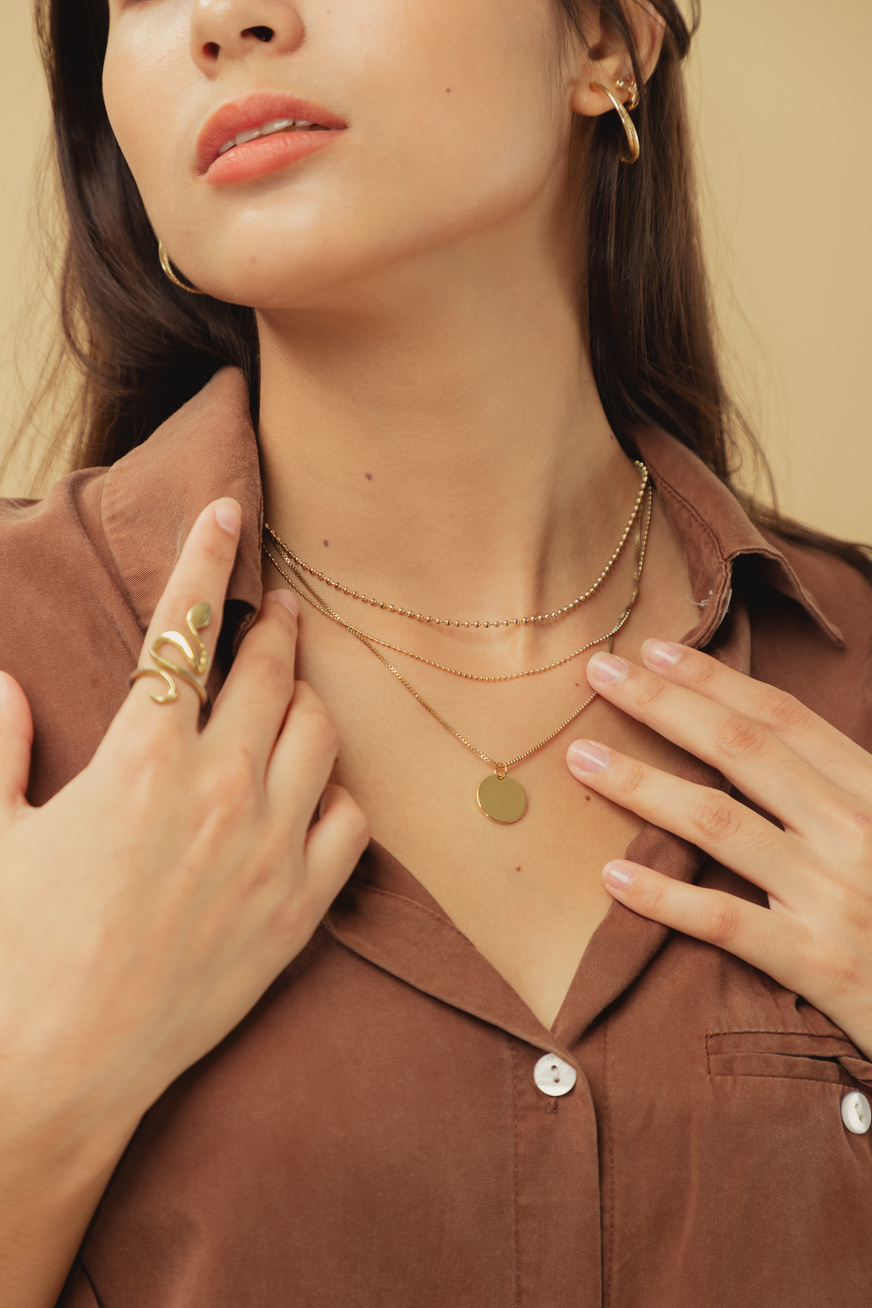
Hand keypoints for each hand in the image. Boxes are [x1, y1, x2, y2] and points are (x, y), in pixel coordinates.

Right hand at [0, 497, 369, 1163]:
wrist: (56, 1069)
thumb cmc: (14, 950)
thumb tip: (2, 684)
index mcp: (140, 758)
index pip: (183, 628)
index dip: (205, 558)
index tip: (227, 513)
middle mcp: (219, 789)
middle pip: (271, 672)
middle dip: (276, 625)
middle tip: (277, 607)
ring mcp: (270, 849)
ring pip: (322, 736)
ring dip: (308, 700)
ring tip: (293, 691)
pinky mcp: (299, 909)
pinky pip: (351, 823)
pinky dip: (338, 795)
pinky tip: (315, 792)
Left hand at [565, 641, 871, 1058]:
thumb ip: (837, 788)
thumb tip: (761, 739)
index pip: (781, 717)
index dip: (714, 679)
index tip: (654, 649)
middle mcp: (855, 831)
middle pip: (741, 750)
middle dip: (663, 704)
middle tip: (599, 673)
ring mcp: (835, 896)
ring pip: (720, 823)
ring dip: (642, 784)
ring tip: (581, 758)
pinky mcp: (819, 963)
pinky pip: (727, 922)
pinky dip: (666, 897)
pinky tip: (612, 876)